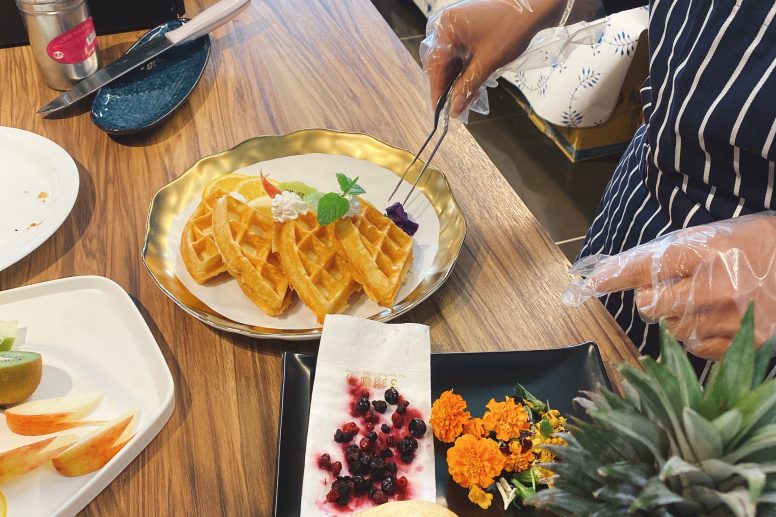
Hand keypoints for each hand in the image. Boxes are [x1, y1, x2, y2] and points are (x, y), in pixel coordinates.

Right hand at [421, 0, 564, 116]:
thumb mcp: (488, 62)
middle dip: (449, 85)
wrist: (536, 8)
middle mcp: (447, 24)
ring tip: (466, 97)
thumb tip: (454, 110)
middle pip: (441, 61)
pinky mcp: (469, 27)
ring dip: (458, 78)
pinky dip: (465, 67)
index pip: (435, 64)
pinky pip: (461, 51)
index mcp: (446, 27)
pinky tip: (472, 82)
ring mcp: (458, 24)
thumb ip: (467, 86)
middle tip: (455, 107)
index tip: (440, 111)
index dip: (438, 89)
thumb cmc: (511, 31)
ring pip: (452, 58)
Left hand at [584, 214, 775, 358]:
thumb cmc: (760, 246)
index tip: (593, 283)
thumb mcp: (717, 234)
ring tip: (706, 302)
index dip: (615, 275)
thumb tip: (618, 271)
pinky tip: (719, 320)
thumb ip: (672, 252)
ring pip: (672, 329)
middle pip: (651, 305)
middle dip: (651, 298)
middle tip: (670, 289)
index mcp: (708, 250)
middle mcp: (717, 286)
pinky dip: (699, 337)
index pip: (646, 265)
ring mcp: (733, 318)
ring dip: (677, 318)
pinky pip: (697, 348)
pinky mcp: (747, 343)